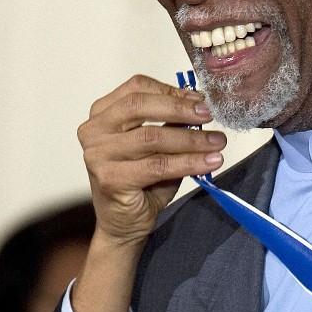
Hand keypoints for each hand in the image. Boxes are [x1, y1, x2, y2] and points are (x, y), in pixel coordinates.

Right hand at [77, 74, 224, 246]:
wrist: (125, 223)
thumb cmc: (141, 180)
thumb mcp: (157, 143)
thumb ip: (170, 122)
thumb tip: (199, 104)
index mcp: (102, 113)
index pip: (137, 88)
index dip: (171, 91)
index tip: (199, 99)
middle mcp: (94, 130)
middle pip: (140, 106)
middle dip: (180, 109)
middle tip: (209, 116)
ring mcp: (98, 155)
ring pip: (152, 137)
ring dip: (191, 139)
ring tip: (217, 142)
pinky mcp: (110, 178)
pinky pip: (157, 165)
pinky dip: (188, 162)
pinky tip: (209, 162)